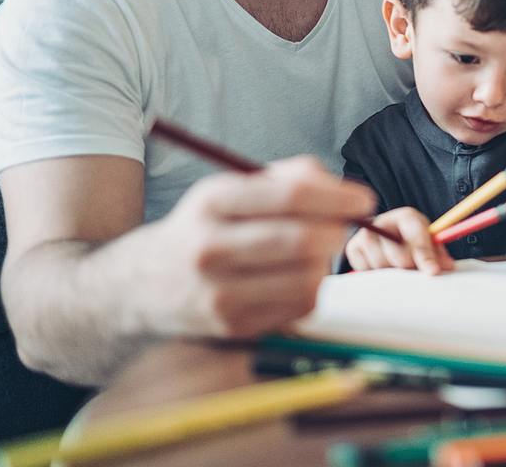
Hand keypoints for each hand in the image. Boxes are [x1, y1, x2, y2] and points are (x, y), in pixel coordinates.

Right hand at [145, 156, 376, 339]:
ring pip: (307, 279)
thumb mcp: (231, 188)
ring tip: (312, 254)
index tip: (364, 200)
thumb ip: (289, 177)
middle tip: (343, 228)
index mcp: (212, 202)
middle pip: (301, 241)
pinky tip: (291, 279)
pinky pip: (299, 307)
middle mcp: (211, 249)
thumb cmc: (206, 226)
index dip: (337, 197)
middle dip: (336, 232)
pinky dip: (309, 290)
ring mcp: (220, 294)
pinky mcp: (233, 327)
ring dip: (324, 264)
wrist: (141, 284)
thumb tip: (342, 190)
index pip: (291, 196)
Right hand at [344, 207, 454, 274]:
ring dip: (392, 272)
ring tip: (396, 267)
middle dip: (409, 267)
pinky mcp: (352, 247)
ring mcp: (366, 234)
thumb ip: (438, 252)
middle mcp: (384, 222)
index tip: (433, 272)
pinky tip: (382, 267)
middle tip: (412, 270)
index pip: (416, 237)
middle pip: (398, 256)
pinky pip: (366, 271)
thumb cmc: (410, 239)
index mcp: (407, 217)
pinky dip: (376, 274)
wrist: (384, 233)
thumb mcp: (427, 240)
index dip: (426, 256)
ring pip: (382, 266)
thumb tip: (447, 267)